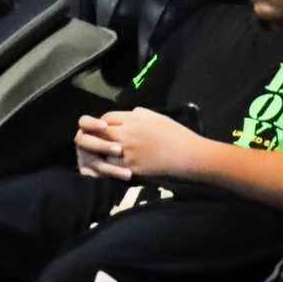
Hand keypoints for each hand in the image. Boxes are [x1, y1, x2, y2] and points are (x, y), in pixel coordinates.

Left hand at [74, 109, 204, 182]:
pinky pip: (114, 167)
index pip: (107, 118)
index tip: (103, 127)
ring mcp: (128, 152)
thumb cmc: (175, 134)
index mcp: (133, 118)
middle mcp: (127, 134)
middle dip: (97, 137)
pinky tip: (111, 168)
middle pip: (101, 133)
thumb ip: (139, 114)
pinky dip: (111, 167)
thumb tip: (130, 113)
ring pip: (104, 151)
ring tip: (100, 155)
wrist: (187, 156)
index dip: (102, 123)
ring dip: (102, 153)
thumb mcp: (156, 117)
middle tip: (96, 141)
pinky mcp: (131, 167)